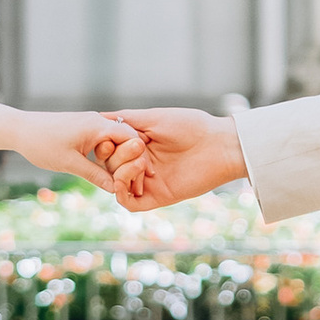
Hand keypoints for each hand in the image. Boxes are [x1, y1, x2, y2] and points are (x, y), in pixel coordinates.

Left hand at [7, 111, 155, 194]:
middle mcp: (97, 121)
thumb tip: (116, 189)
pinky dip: (109, 154)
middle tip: (139, 180)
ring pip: (116, 140)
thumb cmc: (42, 144)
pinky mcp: (82, 129)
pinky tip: (109, 169)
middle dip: (134, 159)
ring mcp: (90, 124)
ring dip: (121, 157)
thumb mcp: (70, 164)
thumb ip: (95, 175)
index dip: (140, 157)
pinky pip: (104, 140)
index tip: (144, 176)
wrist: (19, 129)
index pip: (132, 138)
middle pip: (128, 138)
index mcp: (97, 126)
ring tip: (126, 178)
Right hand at [108, 108, 246, 212]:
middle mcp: (140, 164)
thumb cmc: (191, 126)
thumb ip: (126, 120)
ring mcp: (147, 182)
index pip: (109, 149)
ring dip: (121, 172)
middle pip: (110, 166)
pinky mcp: (157, 197)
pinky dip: (121, 192)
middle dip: (118, 156)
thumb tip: (100, 116)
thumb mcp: (154, 117)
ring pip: (116, 184)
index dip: (104, 145)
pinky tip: (131, 179)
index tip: (109, 138)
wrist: (219, 145)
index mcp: (138, 145)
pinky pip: (128, 203)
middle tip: (139, 147)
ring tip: (142, 162)